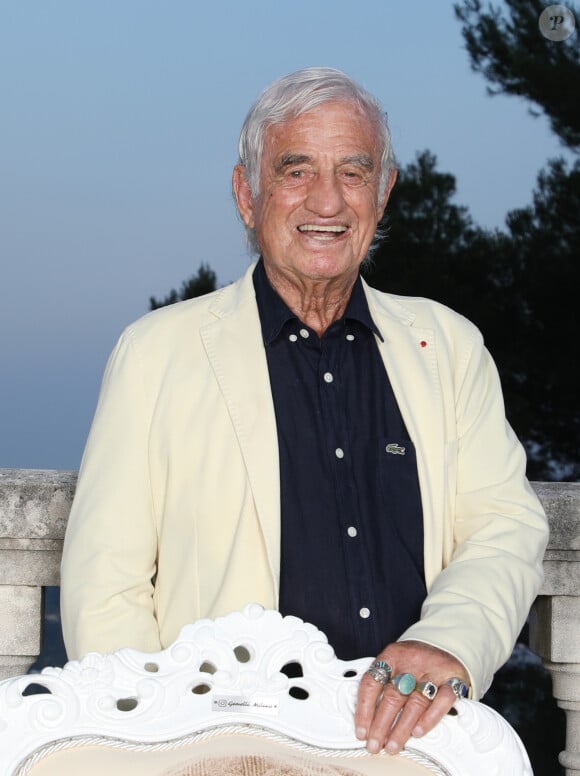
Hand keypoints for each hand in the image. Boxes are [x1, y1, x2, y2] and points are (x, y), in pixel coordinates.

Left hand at [354, 640, 469, 754]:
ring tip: (392, 746)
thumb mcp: (394, 662)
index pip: (372, 682)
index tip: (361, 731)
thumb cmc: (413, 660)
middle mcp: (411, 662)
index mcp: (392, 656)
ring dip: (402, 728)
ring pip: (415, 703)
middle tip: (375, 745)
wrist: (444, 644)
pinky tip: (418, 732)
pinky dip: (430, 718)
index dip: (363, 709)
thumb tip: (365, 716)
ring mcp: (432, 670)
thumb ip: (381, 683)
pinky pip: (442, 701)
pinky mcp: (452, 679)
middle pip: (393, 696)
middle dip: (381, 725)